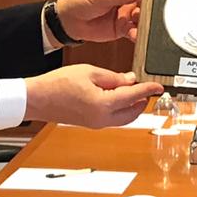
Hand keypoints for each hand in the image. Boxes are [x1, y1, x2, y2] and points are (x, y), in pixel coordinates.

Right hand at [25, 65, 163, 128]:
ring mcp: (96, 123)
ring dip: (132, 106)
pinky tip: (117, 96)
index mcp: (103, 105)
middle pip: (132, 113)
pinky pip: (113, 118)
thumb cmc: (57, 84)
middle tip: (147, 88)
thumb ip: (112, 77)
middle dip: (142, 101)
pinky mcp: (90, 123)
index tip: (159, 86)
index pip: (133, 96)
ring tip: (134, 91)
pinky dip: (120, 109)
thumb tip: (129, 80)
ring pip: (123, 118)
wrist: (37, 98)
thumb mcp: (89, 72)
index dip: (148, 90)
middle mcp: (102, 118)